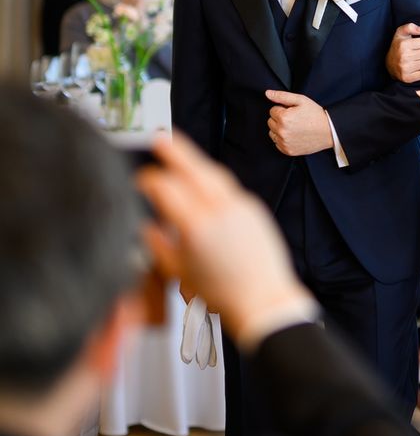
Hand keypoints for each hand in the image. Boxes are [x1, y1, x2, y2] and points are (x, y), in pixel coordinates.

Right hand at [138, 133, 313, 339]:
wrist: (263, 298)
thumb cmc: (221, 292)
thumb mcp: (178, 271)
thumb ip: (158, 244)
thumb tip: (145, 226)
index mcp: (196, 225)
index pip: (167, 188)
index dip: (149, 180)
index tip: (140, 180)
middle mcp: (220, 209)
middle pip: (194, 169)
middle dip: (176, 151)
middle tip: (160, 138)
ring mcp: (241, 205)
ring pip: (214, 174)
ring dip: (196, 161)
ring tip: (180, 152)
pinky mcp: (254, 207)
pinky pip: (229, 187)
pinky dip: (212, 181)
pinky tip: (203, 182)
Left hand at [266, 90, 332, 155]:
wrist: (329, 131)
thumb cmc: (315, 114)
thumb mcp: (301, 100)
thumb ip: (282, 96)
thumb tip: (267, 93)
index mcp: (283, 117)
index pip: (272, 110)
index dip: (283, 109)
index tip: (293, 112)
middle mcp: (282, 131)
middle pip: (270, 122)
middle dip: (280, 119)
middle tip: (295, 119)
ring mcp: (284, 142)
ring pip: (272, 133)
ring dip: (279, 129)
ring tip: (294, 127)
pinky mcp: (287, 151)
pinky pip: (277, 143)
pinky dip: (283, 139)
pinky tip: (294, 135)